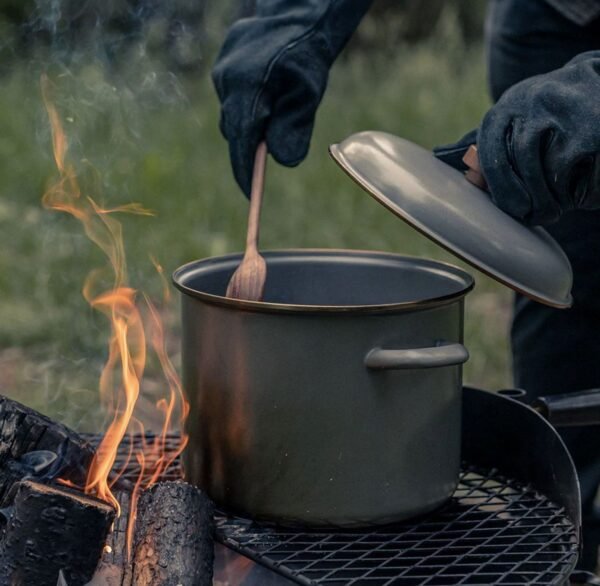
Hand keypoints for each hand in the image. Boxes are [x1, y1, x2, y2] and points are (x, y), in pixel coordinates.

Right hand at [212, 0, 371, 195]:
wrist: (297, 16)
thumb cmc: (306, 58)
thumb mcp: (308, 97)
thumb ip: (294, 129)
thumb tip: (282, 161)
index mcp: (247, 90)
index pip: (241, 143)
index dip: (245, 173)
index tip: (250, 194)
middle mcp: (227, 81)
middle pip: (234, 131)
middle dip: (250, 149)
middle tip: (266, 159)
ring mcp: (221, 72)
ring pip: (232, 114)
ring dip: (250, 124)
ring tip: (274, 115)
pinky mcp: (222, 66)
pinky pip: (231, 97)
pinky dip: (246, 105)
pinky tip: (266, 94)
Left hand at [434, 51, 599, 225]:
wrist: (591, 77)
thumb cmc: (540, 113)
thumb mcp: (508, 122)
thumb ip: (482, 147)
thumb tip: (439, 156)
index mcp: (504, 111)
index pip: (493, 159)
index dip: (504, 191)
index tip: (518, 212)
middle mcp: (533, 105)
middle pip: (527, 167)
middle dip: (536, 200)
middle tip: (544, 216)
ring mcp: (569, 113)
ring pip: (558, 173)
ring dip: (563, 196)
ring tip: (567, 200)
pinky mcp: (598, 128)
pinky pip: (591, 174)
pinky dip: (589, 190)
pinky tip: (587, 187)